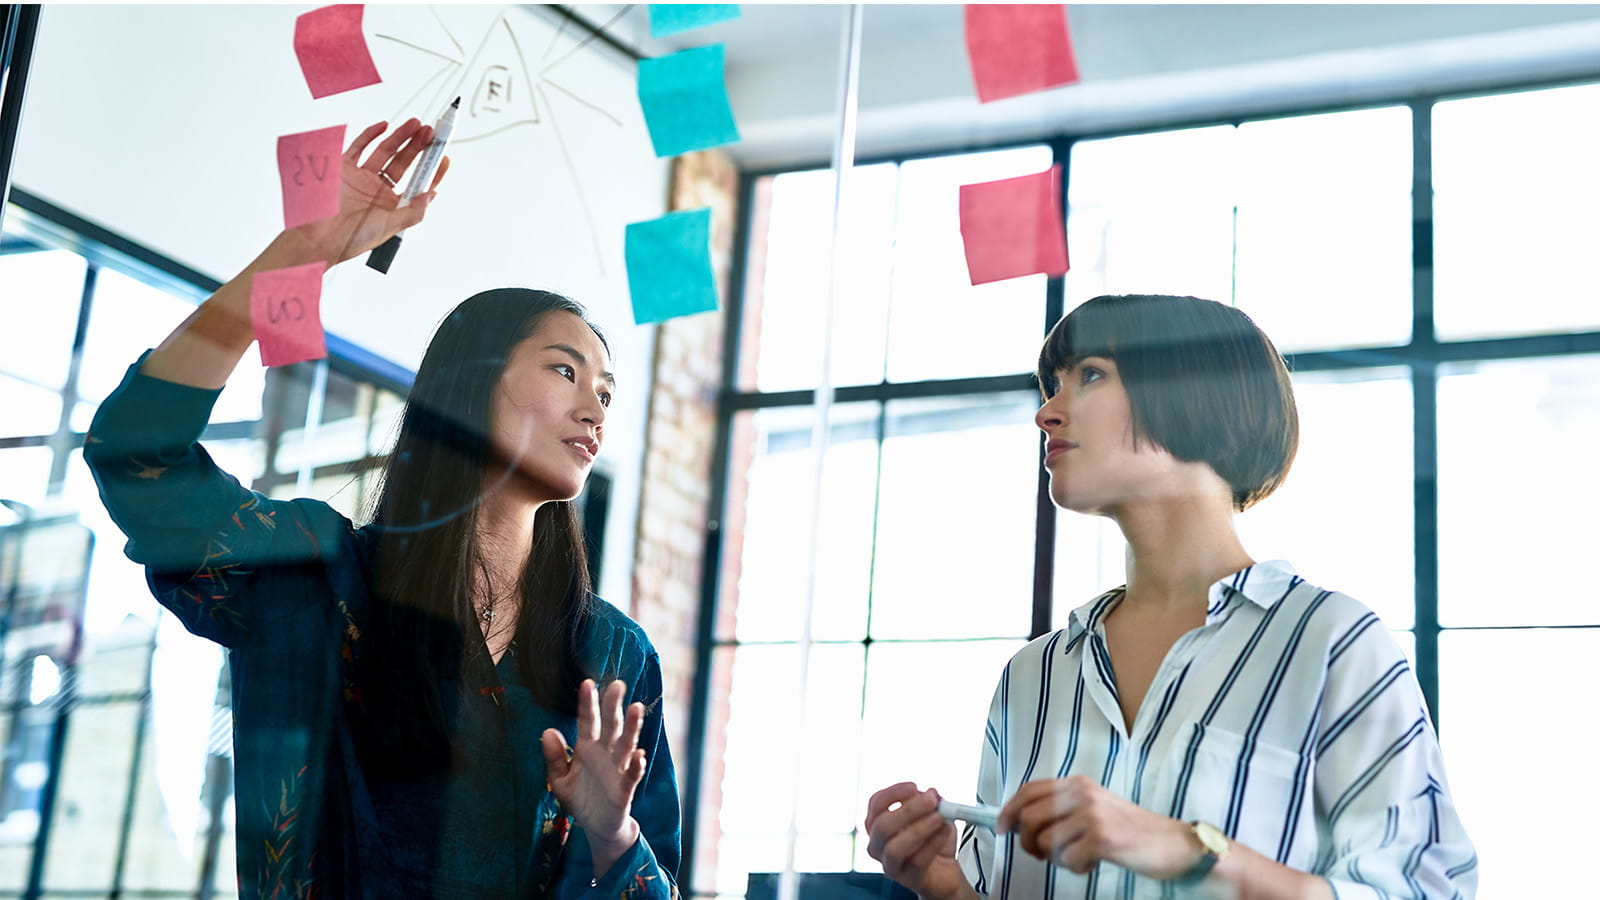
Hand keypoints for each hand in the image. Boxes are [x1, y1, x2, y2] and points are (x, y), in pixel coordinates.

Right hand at [291, 118, 451, 264]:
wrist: (320, 237)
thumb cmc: (353, 238)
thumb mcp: (390, 227)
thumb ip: (413, 212)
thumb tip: (432, 194)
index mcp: (392, 203)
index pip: (417, 183)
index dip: (431, 170)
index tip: (443, 157)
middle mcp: (378, 188)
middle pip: (403, 162)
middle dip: (418, 147)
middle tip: (430, 133)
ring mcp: (362, 176)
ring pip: (385, 151)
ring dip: (401, 137)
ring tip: (416, 125)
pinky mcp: (344, 168)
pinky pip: (359, 147)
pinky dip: (370, 135)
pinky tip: (385, 125)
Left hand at [541, 679, 646, 861]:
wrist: (597, 826)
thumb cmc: (580, 798)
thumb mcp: (560, 780)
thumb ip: (554, 757)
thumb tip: (547, 731)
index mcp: (587, 749)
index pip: (588, 722)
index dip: (588, 704)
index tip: (587, 683)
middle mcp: (605, 754)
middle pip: (611, 726)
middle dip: (613, 706)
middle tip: (618, 685)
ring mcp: (617, 769)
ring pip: (626, 744)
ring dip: (632, 727)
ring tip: (636, 708)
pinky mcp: (624, 789)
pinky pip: (632, 775)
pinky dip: (636, 766)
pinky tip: (639, 755)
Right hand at [865, 784, 973, 899]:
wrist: (945, 872)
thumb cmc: (933, 842)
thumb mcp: (933, 814)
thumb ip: (930, 803)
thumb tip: (931, 793)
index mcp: (878, 824)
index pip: (876, 804)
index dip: (893, 793)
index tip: (914, 786)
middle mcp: (878, 845)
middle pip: (882, 826)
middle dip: (909, 810)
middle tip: (931, 801)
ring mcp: (890, 864)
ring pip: (895, 848)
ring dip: (919, 829)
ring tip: (938, 818)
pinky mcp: (908, 878)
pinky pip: (917, 861)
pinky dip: (933, 843)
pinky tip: (945, 831)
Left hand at [996, 775, 1197, 878]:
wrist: (1173, 844)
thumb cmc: (1131, 830)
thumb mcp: (1094, 808)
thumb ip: (1062, 810)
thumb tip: (1019, 821)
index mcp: (1078, 784)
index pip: (1029, 790)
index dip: (1008, 810)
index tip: (1000, 827)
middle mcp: (1083, 794)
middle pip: (1029, 817)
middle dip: (1028, 842)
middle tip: (1042, 854)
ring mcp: (1092, 815)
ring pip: (1045, 842)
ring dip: (1056, 858)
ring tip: (1078, 858)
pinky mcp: (1102, 838)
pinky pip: (1067, 859)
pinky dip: (1075, 868)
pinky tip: (1093, 864)